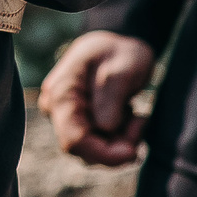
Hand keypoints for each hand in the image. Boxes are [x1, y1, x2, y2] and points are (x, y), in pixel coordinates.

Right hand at [39, 30, 154, 166]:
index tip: (133, 151)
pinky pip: (97, 144)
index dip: (104, 154)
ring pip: (91, 151)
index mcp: (61, 92)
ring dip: (119, 141)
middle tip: (140, 120)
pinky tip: (128, 115)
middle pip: (83, 149)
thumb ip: (110, 96)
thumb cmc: (121, 51)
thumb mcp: (123, 67)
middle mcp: (56, 107)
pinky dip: (118, 138)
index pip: (74, 140)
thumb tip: (105, 129)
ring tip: (135, 113)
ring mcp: (65, 115)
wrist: (118, 41)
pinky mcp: (78, 121)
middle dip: (116, 147)